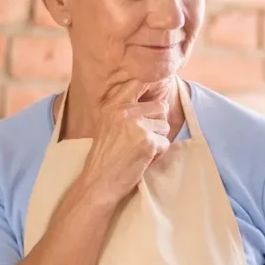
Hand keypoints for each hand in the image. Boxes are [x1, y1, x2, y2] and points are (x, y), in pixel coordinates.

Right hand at [79, 76, 169, 206]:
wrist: (99, 182)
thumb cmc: (104, 157)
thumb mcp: (107, 124)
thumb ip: (125, 110)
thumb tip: (154, 99)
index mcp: (113, 105)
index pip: (140, 82)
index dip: (153, 87)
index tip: (156, 94)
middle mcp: (124, 112)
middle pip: (160, 107)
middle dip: (157, 124)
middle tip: (144, 138)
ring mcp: (137, 126)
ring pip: (165, 126)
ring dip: (158, 139)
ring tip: (141, 150)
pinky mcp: (147, 142)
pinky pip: (165, 143)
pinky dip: (158, 154)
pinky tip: (143, 159)